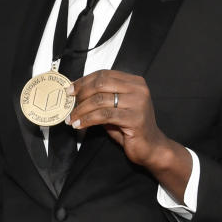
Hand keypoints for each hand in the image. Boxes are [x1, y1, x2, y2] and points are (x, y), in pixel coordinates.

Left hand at [66, 70, 191, 198]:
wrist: (151, 148)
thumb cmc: (131, 128)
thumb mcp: (115, 108)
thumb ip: (101, 98)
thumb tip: (76, 94)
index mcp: (134, 82)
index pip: (104, 74)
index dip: (84, 81)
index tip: (70, 90)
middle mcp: (138, 89)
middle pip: (101, 84)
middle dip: (81, 94)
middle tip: (69, 104)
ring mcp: (138, 103)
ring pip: (100, 100)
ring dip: (81, 110)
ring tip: (71, 119)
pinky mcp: (134, 118)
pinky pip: (104, 115)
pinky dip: (88, 119)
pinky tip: (79, 125)